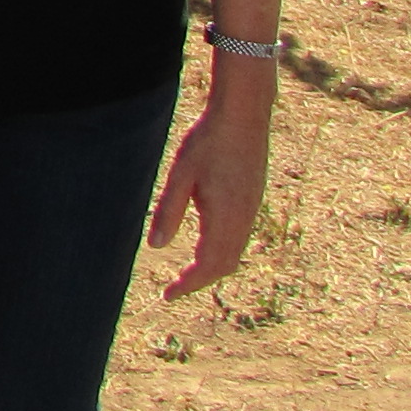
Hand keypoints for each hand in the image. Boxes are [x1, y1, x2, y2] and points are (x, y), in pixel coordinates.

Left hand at [147, 98, 272, 298]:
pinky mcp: (254, 199)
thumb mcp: (180, 175)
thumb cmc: (208, 141)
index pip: (208, 265)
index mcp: (226, 217)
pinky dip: (223, 251)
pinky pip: (240, 237)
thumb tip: (155, 247)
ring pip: (235, 252)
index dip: (188, 284)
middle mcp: (245, 218)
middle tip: (173, 289)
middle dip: (199, 280)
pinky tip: (206, 245)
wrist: (243, 115)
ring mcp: (253, 209)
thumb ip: (168, 211)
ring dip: (212, 267)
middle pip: (224, 265)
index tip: (167, 296)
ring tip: (187, 273)